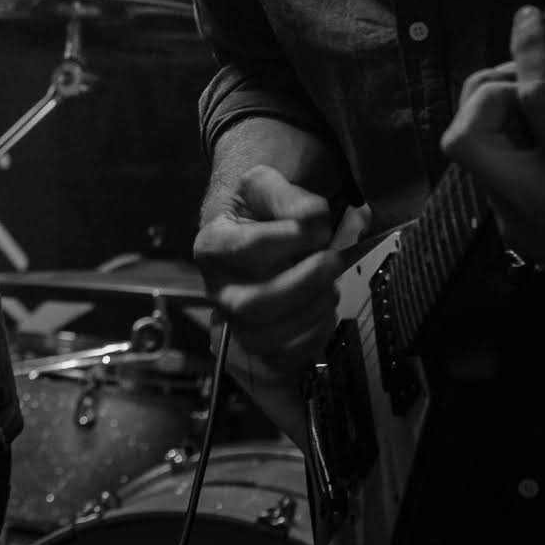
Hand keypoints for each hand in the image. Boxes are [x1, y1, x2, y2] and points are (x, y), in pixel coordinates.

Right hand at [192, 163, 344, 369]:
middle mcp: (216, 288)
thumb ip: (286, 195)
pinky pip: (280, 359)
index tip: (320, 227)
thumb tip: (314, 217)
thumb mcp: (265, 185)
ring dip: (309, 313)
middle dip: (303, 285)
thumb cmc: (258, 209)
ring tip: (329, 288)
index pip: (245, 249)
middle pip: (252, 305)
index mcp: (212, 245)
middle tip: (333, 261)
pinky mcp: (256, 343)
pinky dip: (310, 340)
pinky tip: (323, 313)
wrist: (254, 231)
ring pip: (265, 337)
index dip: (288, 239)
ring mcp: (234, 320)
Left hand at [443, 5, 544, 305]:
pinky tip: (543, 147)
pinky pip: (490, 177)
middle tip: (525, 84)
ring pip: (470, 154)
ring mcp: (519, 223)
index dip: (531, 48)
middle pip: (464, 135)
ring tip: (535, 110)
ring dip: (493, 120)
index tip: (529, 19)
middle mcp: (541, 203)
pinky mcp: (515, 234)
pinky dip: (509, 150)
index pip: (540, 97)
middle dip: (485, 95)